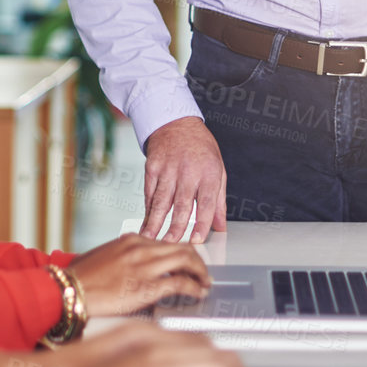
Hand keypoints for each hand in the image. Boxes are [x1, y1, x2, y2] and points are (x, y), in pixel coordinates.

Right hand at [68, 232, 211, 314]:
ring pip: (186, 260)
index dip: (182, 252)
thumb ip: (123, 256)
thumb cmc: (80, 278)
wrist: (68, 291)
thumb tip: (134, 266)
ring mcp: (145, 266)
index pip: (166, 241)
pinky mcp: (147, 287)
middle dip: (197, 260)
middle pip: (182, 247)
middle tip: (202, 272)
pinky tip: (197, 293)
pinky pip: (181, 284)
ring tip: (204, 282)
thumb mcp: (103, 257)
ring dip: (200, 272)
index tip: (187, 261)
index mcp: (130, 240)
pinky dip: (194, 288)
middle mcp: (140, 248)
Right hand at [141, 116, 226, 241]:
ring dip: (155, 222)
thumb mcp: (218, 168)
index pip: (207, 203)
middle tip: (170, 245)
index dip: (202, 223)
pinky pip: (149, 192)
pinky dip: (147, 209)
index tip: (198, 240)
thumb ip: (219, 200)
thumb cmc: (200, 147)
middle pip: (182, 204)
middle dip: (175, 227)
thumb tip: (220, 226)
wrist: (175, 121)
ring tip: (151, 239)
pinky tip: (145, 223)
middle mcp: (188, 171)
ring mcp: (168, 169)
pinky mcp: (152, 167)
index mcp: (209, 173)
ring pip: (161, 200)